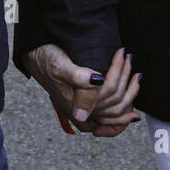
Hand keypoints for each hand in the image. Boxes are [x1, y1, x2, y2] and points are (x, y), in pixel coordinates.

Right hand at [24, 45, 139, 137]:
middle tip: (128, 59)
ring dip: (129, 89)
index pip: (110, 114)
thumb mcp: (60, 66)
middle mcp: (83, 113)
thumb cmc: (46, 61)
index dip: (125, 99)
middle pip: (116, 108)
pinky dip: (124, 99)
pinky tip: (130, 86)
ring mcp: (86, 107)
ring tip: (132, 68)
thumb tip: (97, 82)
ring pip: (116, 107)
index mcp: (76, 111)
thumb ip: (78, 76)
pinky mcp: (88, 99)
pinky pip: (112, 108)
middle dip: (128, 86)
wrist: (35, 55)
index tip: (133, 81)